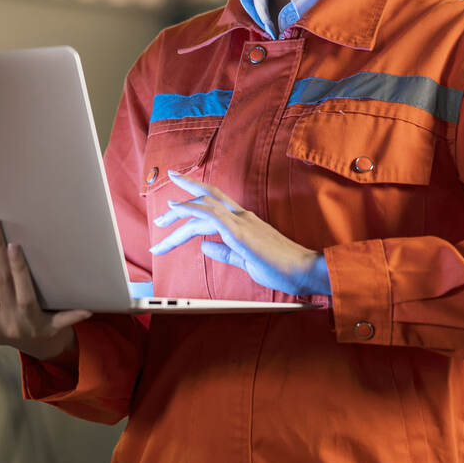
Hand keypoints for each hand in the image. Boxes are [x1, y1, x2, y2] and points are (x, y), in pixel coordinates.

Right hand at [0, 217, 92, 360]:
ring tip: (14, 245)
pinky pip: (63, 321)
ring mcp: (30, 326)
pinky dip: (73, 315)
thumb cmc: (3, 327)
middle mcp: (8, 324)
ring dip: (18, 269)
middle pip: (0, 281)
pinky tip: (85, 307)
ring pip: (24, 294)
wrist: (36, 347)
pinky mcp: (52, 329)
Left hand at [151, 171, 330, 296]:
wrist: (304, 271)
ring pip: (202, 207)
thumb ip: (224, 252)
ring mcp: (240, 221)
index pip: (214, 202)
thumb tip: (204, 246)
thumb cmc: (280, 268)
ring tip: (159, 223)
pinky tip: (175, 207)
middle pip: (204, 200)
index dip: (193, 193)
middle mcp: (240, 216)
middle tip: (158, 218)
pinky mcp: (240, 231)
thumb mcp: (245, 260)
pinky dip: (190, 208)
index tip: (173, 191)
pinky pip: (210, 213)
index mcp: (243, 222)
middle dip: (179, 206)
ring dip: (177, 213)